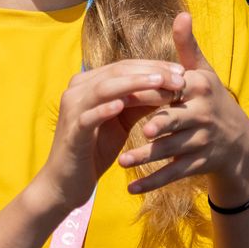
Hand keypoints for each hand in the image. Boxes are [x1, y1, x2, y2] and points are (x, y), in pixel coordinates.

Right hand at [37, 59, 186, 211]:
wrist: (67, 181)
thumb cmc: (96, 149)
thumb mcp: (122, 122)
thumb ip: (140, 103)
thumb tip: (169, 86)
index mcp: (88, 85)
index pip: (123, 67)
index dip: (153, 66)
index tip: (181, 70)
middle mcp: (77, 91)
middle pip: (116, 73)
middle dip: (150, 73)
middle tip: (179, 78)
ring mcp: (72, 110)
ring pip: (104, 88)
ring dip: (134, 84)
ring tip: (159, 83)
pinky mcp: (72, 131)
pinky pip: (88, 116)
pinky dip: (104, 109)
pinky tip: (122, 105)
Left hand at [117, 13, 248, 205]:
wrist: (238, 141)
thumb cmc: (209, 98)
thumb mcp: (202, 72)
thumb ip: (186, 46)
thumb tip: (181, 13)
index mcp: (199, 91)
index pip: (175, 90)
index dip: (157, 93)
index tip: (136, 94)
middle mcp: (204, 117)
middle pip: (176, 123)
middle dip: (160, 128)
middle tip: (140, 132)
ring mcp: (202, 143)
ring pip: (172, 152)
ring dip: (147, 158)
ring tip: (122, 162)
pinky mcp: (198, 165)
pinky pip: (173, 174)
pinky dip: (152, 182)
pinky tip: (131, 188)